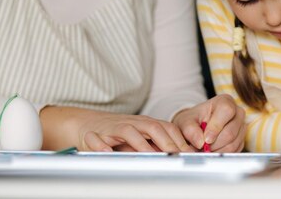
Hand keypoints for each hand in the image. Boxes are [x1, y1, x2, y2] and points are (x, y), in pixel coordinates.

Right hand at [40, 106, 193, 152]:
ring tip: (152, 157)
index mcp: (146, 123)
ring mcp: (116, 127)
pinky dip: (103, 146)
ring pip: (130, 132)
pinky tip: (110, 153)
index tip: (191, 153)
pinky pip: (99, 139)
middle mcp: (134, 123)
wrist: (89, 124)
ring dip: (141, 145)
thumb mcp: (141, 139)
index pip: (167, 128)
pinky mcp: (98, 133)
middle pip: (153, 128)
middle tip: (176, 157)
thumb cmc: (119, 134)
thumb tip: (180, 156)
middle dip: (166, 142)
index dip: (179, 139)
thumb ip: (157, 146)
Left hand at [172, 94, 245, 151]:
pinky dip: (221, 154)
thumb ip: (190, 130)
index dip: (216, 127)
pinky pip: (234, 151)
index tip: (206, 139)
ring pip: (232, 144)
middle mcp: (237, 112)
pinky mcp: (242, 140)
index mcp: (224, 101)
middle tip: (201, 148)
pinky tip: (212, 150)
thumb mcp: (186, 122)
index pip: (226, 111)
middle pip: (230, 132)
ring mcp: (241, 127)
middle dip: (214, 144)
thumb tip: (199, 142)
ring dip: (216, 151)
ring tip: (205, 149)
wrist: (197, 126)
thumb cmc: (193, 121)